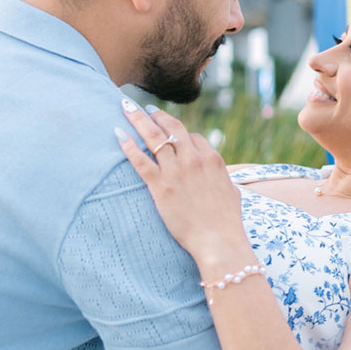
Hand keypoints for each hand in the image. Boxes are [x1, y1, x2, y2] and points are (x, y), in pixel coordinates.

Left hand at [115, 104, 245, 265]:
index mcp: (211, 159)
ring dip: (138, 120)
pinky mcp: (161, 186)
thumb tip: (222, 177)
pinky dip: (128, 146)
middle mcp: (193, 159)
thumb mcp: (231, 191)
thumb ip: (223, 178)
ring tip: (126, 108)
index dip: (178, 132)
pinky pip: (140, 161)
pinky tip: (118, 135)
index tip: (167, 130)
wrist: (219, 241)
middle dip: (156, 114)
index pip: (192, 136)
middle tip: (144, 108)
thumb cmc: (227, 221)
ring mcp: (176, 171)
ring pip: (154, 137)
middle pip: (172, 128)